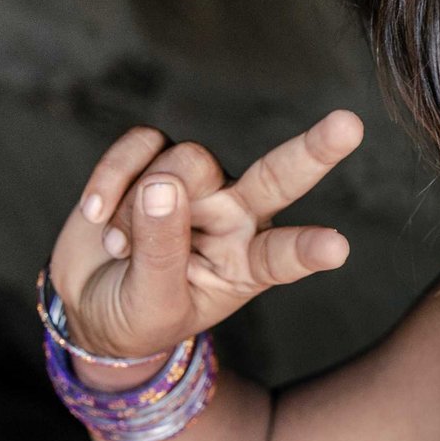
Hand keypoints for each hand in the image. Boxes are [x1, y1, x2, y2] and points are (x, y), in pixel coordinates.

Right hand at [47, 110, 365, 365]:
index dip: (308, 249)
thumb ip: (161, 252)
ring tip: (119, 248)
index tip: (338, 249)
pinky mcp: (156, 157)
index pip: (285, 255)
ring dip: (136, 206)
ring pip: (187, 162)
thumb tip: (162, 187)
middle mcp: (236, 215)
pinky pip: (143, 144)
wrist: (89, 302)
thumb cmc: (136, 314)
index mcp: (248, 263)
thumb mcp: (151, 305)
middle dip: (313, 151)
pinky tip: (95, 212)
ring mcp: (199, 184)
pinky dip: (112, 176)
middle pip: (278, 176)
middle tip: (349, 126)